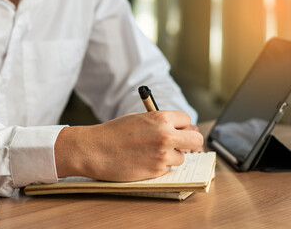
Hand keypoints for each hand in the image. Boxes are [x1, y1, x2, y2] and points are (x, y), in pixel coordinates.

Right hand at [54, 111, 203, 181]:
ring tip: (150, 153)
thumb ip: (160, 123)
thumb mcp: (139, 119)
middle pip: (196, 140)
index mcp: (161, 118)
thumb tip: (182, 131)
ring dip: (171, 157)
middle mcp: (166, 136)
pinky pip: (167, 169)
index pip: (187, 120)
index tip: (177, 131)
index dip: (181, 126)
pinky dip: (159, 167)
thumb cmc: (113, 133)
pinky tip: (143, 162)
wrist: (94, 150)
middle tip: (180, 145)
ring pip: (181, 157)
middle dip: (190, 142)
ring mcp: (162, 155)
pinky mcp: (156, 171)